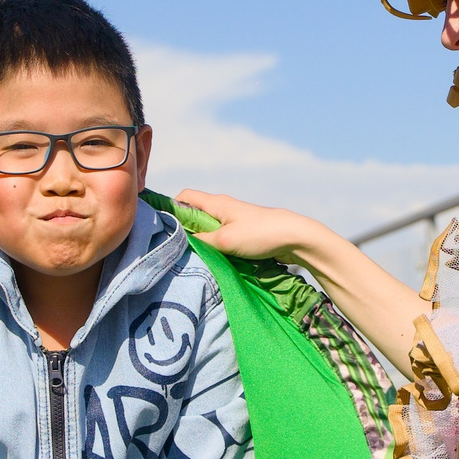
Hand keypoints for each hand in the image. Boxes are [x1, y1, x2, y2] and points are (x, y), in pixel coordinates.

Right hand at [172, 190, 325, 263]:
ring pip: (208, 230)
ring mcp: (234, 222)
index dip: (171, 208)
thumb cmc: (260, 234)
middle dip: (184, 230)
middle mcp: (223, 209)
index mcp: (216, 203)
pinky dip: (214, 249)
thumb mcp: (224, 240)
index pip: (184, 197)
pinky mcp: (243, 235)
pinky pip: (221, 239)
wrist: (295, 238)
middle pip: (194, 215)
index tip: (162, 227)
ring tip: (193, 258)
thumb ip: (200, 242)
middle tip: (174, 249)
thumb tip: (179, 244)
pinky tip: (213, 261)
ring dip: (200, 242)